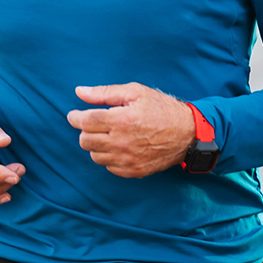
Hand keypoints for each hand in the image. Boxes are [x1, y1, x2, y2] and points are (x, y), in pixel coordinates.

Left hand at [67, 83, 195, 177]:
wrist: (188, 133)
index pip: (84, 121)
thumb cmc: (162, 108)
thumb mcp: (136, 92)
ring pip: (94, 155)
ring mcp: (126, 159)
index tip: (74, 115)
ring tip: (110, 134)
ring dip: (96, 144)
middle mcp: (121, 142)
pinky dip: (108, 156)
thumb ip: (105, 93)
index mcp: (121, 120)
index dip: (75, 117)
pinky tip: (119, 146)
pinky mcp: (132, 171)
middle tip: (96, 122)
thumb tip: (80, 92)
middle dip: (86, 130)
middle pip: (85, 140)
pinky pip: (108, 166)